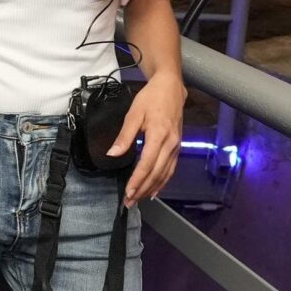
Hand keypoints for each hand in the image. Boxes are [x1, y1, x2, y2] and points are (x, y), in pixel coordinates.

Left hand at [112, 75, 187, 207]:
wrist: (171, 88)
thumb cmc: (151, 99)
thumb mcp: (134, 114)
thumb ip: (124, 136)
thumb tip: (113, 154)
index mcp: (159, 136)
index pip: (147, 164)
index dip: (137, 181)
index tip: (128, 192)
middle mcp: (171, 144)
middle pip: (157, 173)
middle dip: (143, 189)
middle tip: (130, 202)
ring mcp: (176, 147)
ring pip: (165, 174)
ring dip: (152, 188)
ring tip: (140, 199)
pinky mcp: (177, 147)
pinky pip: (171, 169)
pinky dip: (163, 182)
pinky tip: (156, 190)